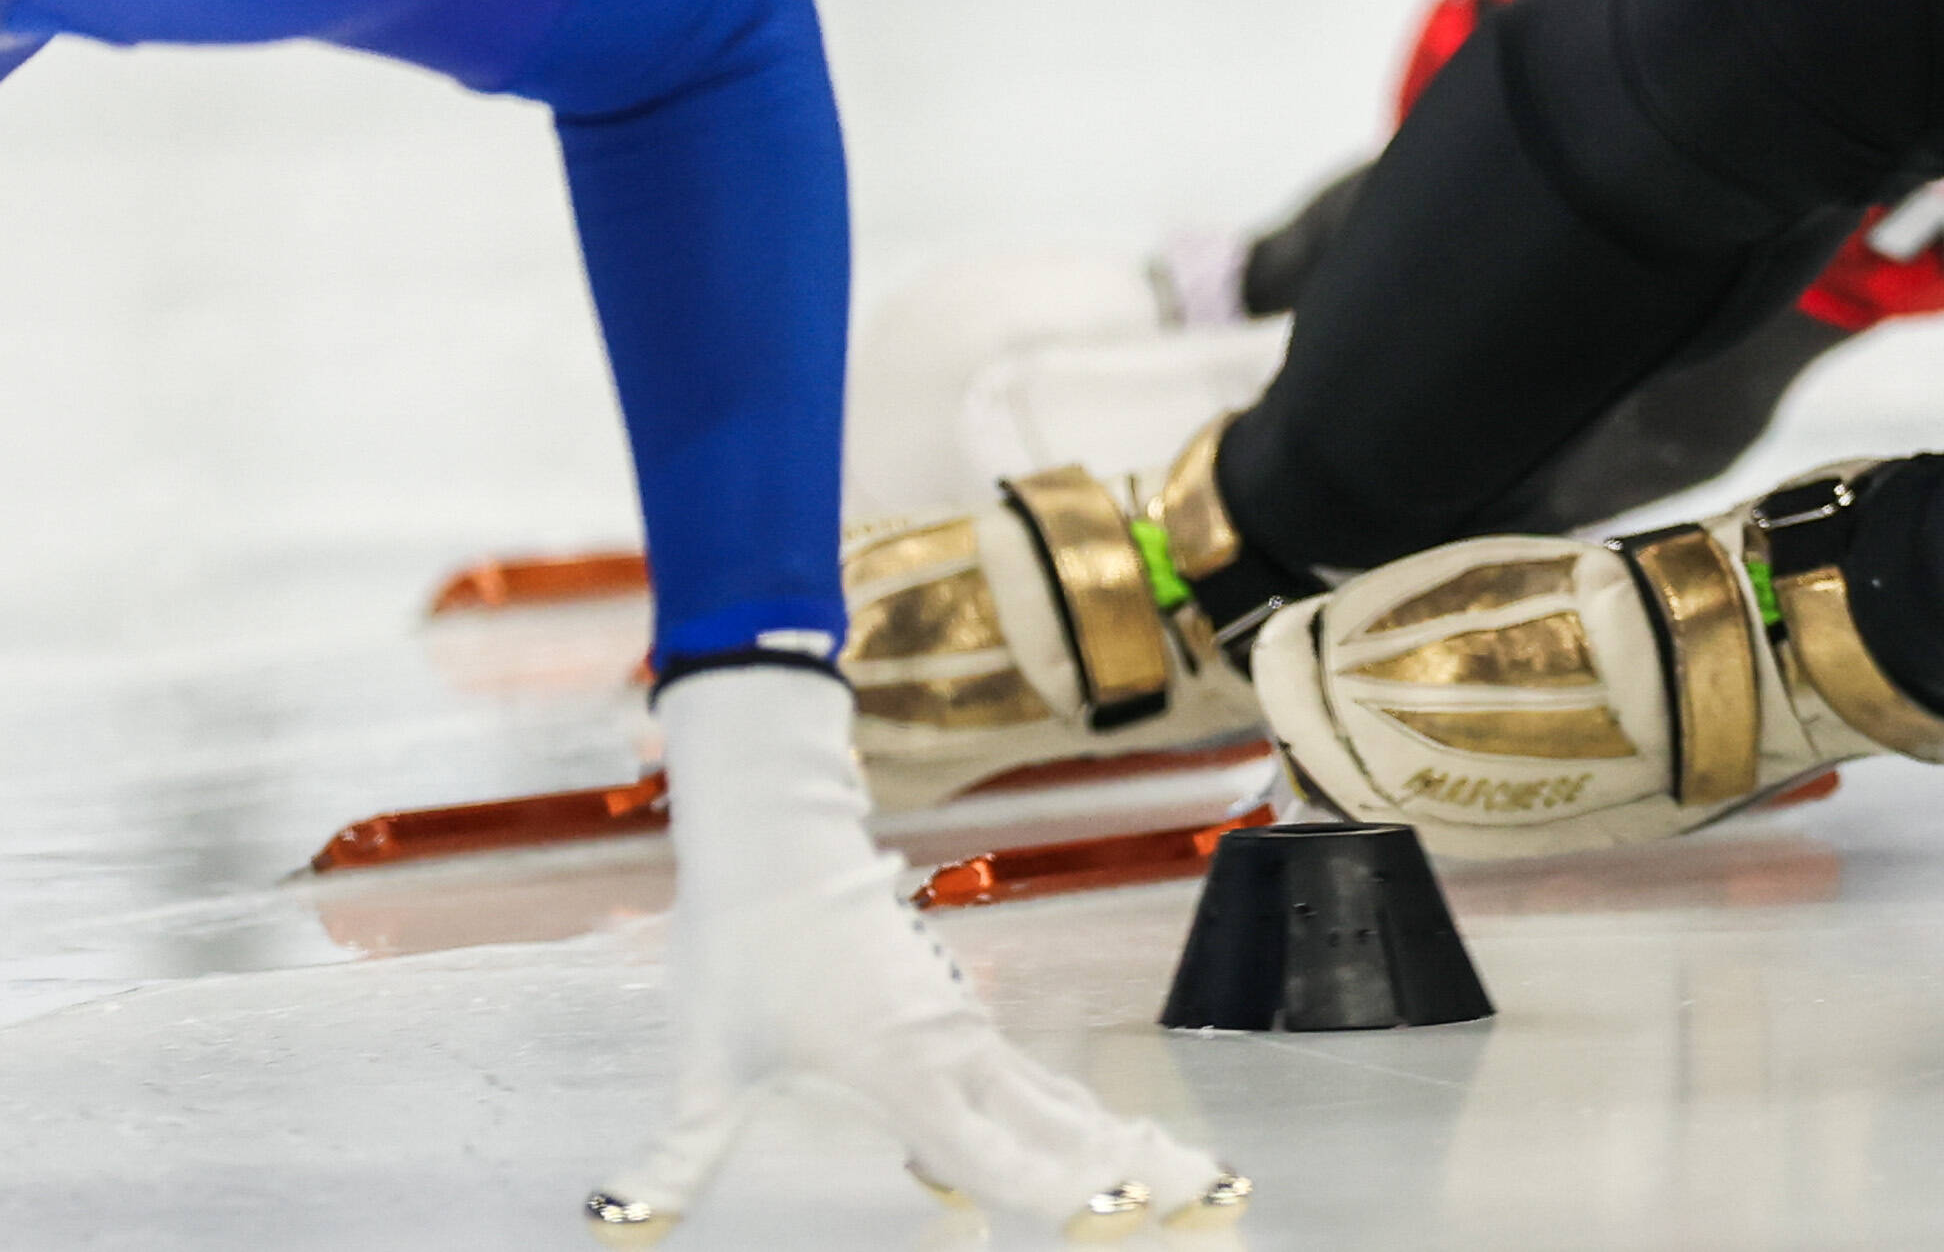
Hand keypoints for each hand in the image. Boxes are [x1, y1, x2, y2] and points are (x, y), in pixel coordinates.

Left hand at [593, 665, 1242, 1238]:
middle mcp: (952, 1052)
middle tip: (1213, 1196)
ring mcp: (962, 1029)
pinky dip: (1070, 1118)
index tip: (1121, 1214)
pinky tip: (1086, 1142)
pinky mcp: (953, 1015)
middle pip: (1063, 1125)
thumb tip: (617, 1219)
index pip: (999, 1156)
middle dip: (1135, 1165)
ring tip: (1184, 1172)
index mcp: (904, 1070)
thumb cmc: (745, 946)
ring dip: (1115, 1140)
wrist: (779, 844)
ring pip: (1055, 1100)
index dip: (1061, 1192)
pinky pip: (1026, 1080)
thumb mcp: (707, 1061)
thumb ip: (678, 1153)